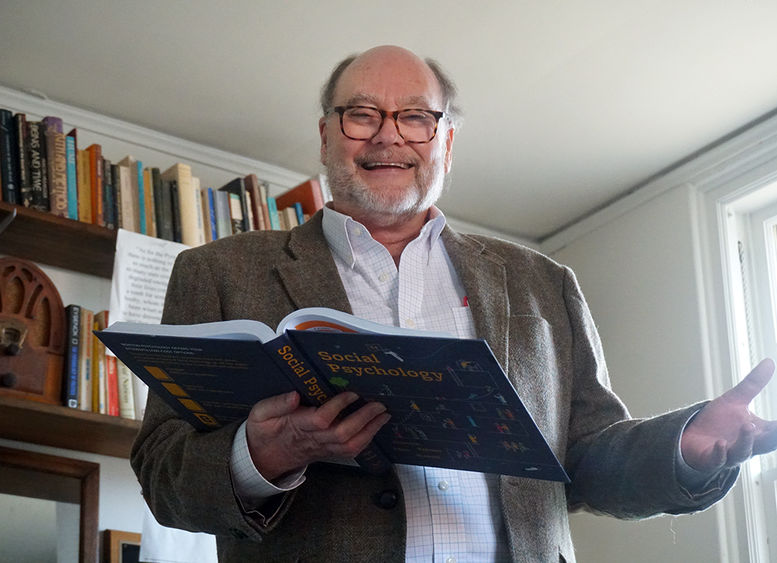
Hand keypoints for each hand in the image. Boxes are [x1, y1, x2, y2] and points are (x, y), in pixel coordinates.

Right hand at [245, 391, 390, 480]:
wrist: (264, 458)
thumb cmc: (263, 432)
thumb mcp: (260, 414)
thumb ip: (276, 404)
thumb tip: (294, 395)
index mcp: (296, 426)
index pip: (321, 419)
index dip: (338, 407)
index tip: (351, 393)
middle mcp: (313, 439)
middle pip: (341, 434)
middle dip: (363, 419)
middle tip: (378, 404)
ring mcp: (322, 448)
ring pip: (349, 446)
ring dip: (369, 431)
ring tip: (384, 415)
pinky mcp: (328, 452)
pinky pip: (350, 451)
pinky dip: (366, 439)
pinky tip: (376, 426)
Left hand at [681, 358, 776, 471]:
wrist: (690, 439)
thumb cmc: (716, 422)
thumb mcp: (735, 400)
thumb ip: (753, 384)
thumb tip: (769, 362)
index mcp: (757, 432)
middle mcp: (747, 445)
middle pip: (767, 443)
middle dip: (775, 436)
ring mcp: (729, 454)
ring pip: (742, 452)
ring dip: (746, 441)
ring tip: (748, 425)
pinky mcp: (711, 459)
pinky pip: (717, 459)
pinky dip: (720, 453)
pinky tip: (721, 444)